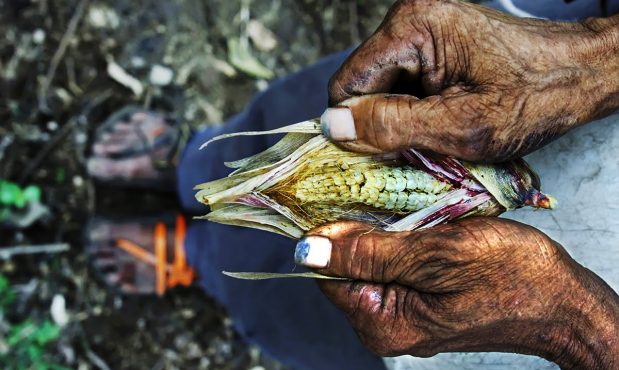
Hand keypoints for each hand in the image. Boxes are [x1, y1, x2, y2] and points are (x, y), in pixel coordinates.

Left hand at [294, 218, 618, 368]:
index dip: (327, 229)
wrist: (563, 302)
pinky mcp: (419, 299)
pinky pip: (392, 262)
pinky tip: (412, 214)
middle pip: (344, 265)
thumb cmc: (513, 277)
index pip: (325, 271)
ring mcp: (403, 312)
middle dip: (354, 225)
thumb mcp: (439, 256)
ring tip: (396, 196)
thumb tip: (308, 250)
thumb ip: (370, 255)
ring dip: (378, 227)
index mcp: (383, 322)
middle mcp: (386, 323)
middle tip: (371, 185)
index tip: (335, 190)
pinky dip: (397, 235)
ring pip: (369, 259)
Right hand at [323, 0, 618, 161]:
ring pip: (382, 88)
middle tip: (419, 146)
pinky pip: (403, 83)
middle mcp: (410, 18)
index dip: (357, 125)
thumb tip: (332, 126)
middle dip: (382, 123)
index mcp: (413, 28)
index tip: (383, 155)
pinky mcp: (432, 42)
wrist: (580, 73)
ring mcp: (421, 28)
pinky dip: (415, 109)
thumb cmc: (533, 98)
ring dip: (400, 119)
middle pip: (363, 86)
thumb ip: (393, 126)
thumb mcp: (461, 125)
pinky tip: (442, 119)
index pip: (347, 84)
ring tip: (439, 132)